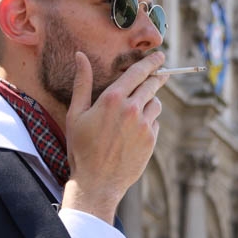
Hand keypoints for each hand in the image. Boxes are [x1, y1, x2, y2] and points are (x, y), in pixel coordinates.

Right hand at [61, 50, 166, 222]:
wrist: (97, 182)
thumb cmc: (81, 148)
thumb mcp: (76, 113)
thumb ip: (82, 82)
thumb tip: (80, 56)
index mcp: (112, 99)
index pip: (137, 72)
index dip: (151, 62)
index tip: (160, 56)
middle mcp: (132, 109)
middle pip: (152, 85)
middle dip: (157, 76)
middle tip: (161, 72)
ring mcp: (144, 126)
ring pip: (156, 104)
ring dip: (150, 101)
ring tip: (137, 109)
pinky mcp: (151, 140)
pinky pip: (155, 123)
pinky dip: (149, 122)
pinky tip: (135, 130)